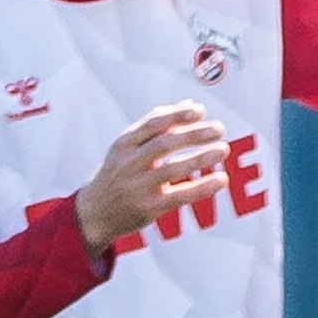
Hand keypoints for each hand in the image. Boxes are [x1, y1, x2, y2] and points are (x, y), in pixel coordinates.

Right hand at [75, 102, 228, 256]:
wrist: (94, 213)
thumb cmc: (119, 173)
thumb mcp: (129, 147)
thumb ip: (159, 126)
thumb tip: (192, 104)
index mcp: (123, 144)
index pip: (152, 124)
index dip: (177, 115)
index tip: (200, 110)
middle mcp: (128, 163)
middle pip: (164, 144)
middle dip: (193, 134)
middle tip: (219, 129)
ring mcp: (137, 186)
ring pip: (172, 169)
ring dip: (201, 158)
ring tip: (223, 149)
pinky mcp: (149, 208)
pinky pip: (180, 195)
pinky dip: (203, 187)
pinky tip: (221, 179)